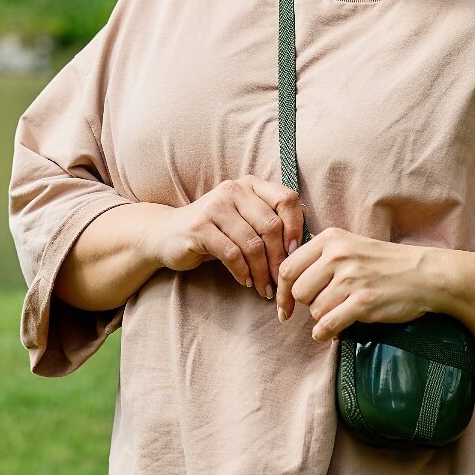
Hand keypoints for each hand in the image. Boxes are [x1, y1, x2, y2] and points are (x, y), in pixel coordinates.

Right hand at [148, 175, 306, 299]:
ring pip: (252, 244)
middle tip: (282, 281)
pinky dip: (243, 272)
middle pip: (271, 226)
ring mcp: (214, 207)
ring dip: (262, 272)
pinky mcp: (199, 228)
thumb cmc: (215, 230)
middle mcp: (233, 190)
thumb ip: (270, 217)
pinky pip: (231, 254)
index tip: (297, 254)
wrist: (166, 234)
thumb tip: (308, 224)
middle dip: (280, 259)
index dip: (296, 227)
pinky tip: (246, 282)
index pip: (287, 199)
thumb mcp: (244, 219)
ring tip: (266, 289)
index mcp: (250, 185)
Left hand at [276, 228, 433, 340]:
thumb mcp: (351, 246)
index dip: (281, 291)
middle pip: (298, 291)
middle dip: (308, 305)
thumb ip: (320, 258)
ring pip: (315, 310)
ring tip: (342, 311)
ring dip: (324, 317)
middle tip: (325, 306)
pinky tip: (333, 333)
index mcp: (332, 239)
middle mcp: (339, 255)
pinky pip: (328, 325)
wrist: (424, 274)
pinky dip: (326, 333)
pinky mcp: (364, 302)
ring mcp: (351, 279)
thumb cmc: (385, 263)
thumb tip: (287, 284)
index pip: (288, 267)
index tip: (284, 307)